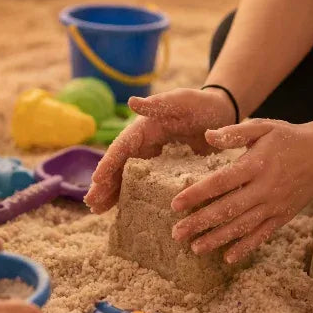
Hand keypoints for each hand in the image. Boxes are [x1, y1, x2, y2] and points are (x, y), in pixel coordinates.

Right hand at [85, 88, 236, 212]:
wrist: (222, 115)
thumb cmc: (201, 104)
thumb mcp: (182, 101)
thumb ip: (158, 104)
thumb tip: (131, 102)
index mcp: (144, 128)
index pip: (122, 147)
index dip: (108, 163)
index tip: (96, 180)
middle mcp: (144, 145)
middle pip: (119, 166)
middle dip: (104, 184)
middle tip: (91, 203)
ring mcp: (153, 160)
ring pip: (127, 178)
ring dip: (112, 194)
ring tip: (97, 211)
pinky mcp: (165, 172)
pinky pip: (145, 185)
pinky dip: (132, 196)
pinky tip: (122, 211)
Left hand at [172, 119, 312, 262]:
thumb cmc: (287, 137)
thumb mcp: (262, 128)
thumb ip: (234, 133)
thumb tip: (208, 136)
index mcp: (255, 165)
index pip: (220, 182)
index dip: (196, 194)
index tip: (175, 204)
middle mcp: (264, 188)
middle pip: (227, 209)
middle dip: (200, 223)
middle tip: (176, 233)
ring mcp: (274, 205)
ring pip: (242, 226)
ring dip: (217, 239)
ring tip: (194, 248)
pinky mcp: (283, 216)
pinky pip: (262, 235)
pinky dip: (246, 247)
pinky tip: (228, 258)